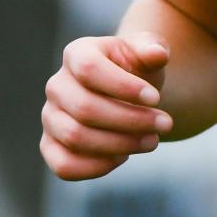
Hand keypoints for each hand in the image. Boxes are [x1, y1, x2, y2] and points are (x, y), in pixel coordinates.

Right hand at [41, 32, 173, 179]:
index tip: (156, 98)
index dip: (123, 86)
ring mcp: (50, 117)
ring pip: (76, 138)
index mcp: (76, 54)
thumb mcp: (148, 52)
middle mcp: (56, 86)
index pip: (88, 69)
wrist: (128, 93)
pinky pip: (64, 166)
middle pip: (85, 108)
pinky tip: (124, 156)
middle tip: (165, 124)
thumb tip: (157, 53)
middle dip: (131, 120)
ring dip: (120, 144)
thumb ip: (152, 48)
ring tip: (152, 141)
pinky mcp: (51, 146)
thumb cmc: (136, 69)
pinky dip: (97, 167)